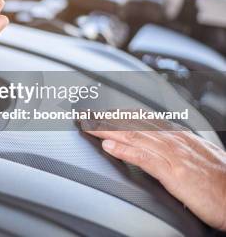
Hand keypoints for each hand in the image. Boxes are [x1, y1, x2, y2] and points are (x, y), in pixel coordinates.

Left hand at [81, 119, 225, 229]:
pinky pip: (145, 158)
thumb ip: (176, 150)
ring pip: (134, 135)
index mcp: (178, 137)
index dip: (118, 114)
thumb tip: (158, 146)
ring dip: (107, 129)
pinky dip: (125, 150)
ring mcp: (173, 155)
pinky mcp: (174, 173)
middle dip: (106, 119)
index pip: (143, 119)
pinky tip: (109, 147)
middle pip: (133, 124)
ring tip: (87, 125)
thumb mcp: (196, 159)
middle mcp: (173, 141)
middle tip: (83, 114)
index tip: (99, 111)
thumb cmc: (222, 183)